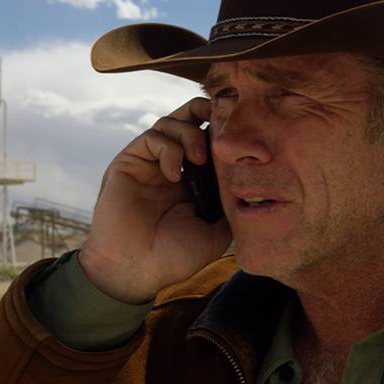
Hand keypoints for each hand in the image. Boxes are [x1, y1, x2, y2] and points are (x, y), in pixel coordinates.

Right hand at [79, 97, 231, 303]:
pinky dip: (168, 148)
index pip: (210, 139)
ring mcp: (150, 162)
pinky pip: (152, 138)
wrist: (137, 269)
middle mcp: (172, 165)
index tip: (243, 135)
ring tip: (199, 160)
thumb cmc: (174, 257)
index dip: (224, 131)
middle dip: (207, 113)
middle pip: (189, 118)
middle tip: (223, 128)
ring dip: (190, 134)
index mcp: (194, 179)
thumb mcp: (217, 233)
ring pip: (171, 123)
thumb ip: (232, 206)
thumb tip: (253, 185)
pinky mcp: (130, 162)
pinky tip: (174, 174)